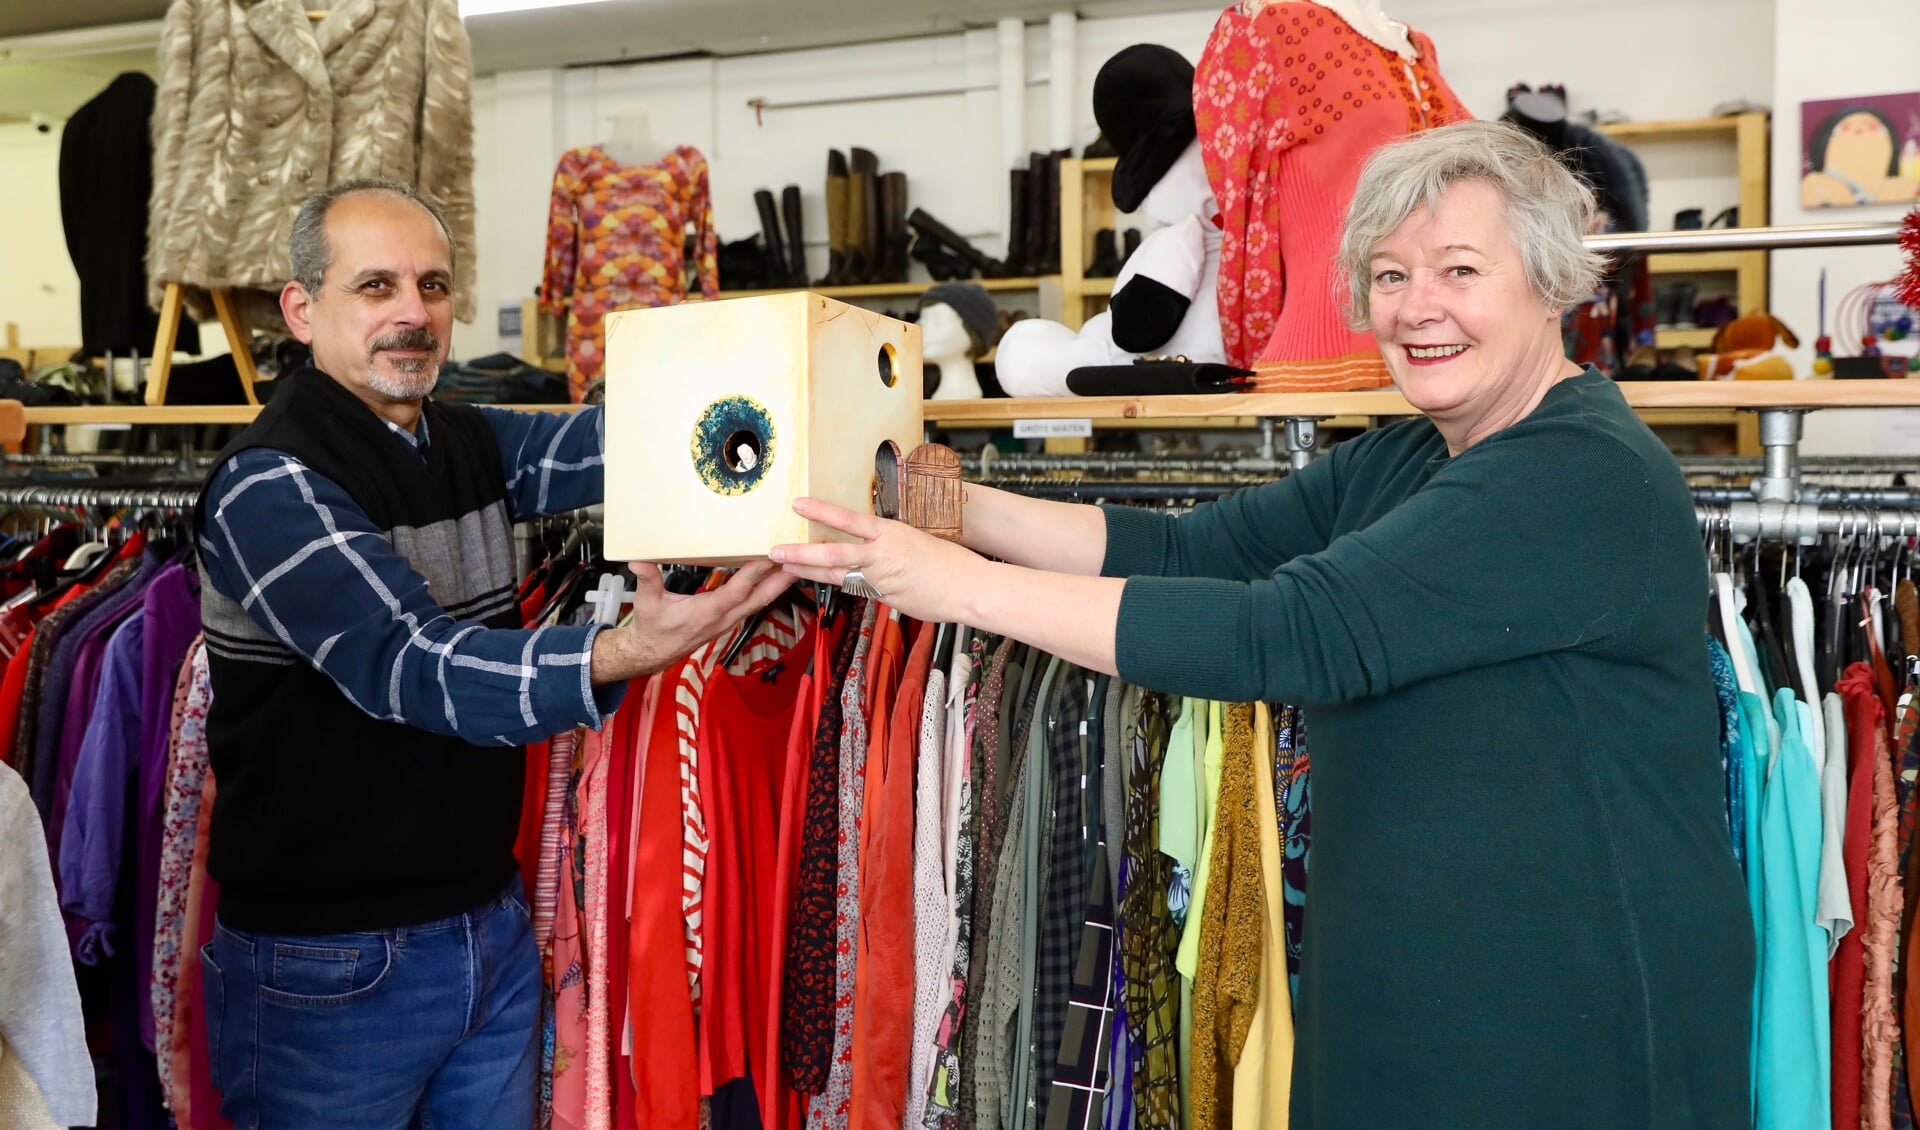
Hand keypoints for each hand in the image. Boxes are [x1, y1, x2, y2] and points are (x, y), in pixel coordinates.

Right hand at [589, 560, 793, 683]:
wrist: (654, 651)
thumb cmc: (653, 628)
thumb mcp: (646, 603)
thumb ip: (646, 580)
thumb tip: (638, 561)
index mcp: (706, 613)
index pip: (734, 593)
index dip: (752, 576)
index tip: (767, 557)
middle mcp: (724, 618)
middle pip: (759, 599)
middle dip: (780, 580)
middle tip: (800, 560)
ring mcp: (729, 620)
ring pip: (760, 601)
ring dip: (779, 584)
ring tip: (798, 563)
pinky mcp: (730, 619)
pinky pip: (754, 603)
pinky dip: (768, 588)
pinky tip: (777, 575)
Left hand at [769, 497, 989, 624]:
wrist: (970, 587)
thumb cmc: (951, 561)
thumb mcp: (919, 539)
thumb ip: (892, 543)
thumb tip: (877, 546)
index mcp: (891, 533)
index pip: (849, 520)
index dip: (821, 512)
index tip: (799, 504)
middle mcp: (882, 554)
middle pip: (832, 553)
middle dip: (800, 552)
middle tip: (774, 550)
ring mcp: (881, 579)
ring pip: (837, 575)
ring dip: (809, 571)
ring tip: (784, 567)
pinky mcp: (885, 599)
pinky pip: (860, 591)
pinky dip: (847, 586)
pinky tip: (827, 584)